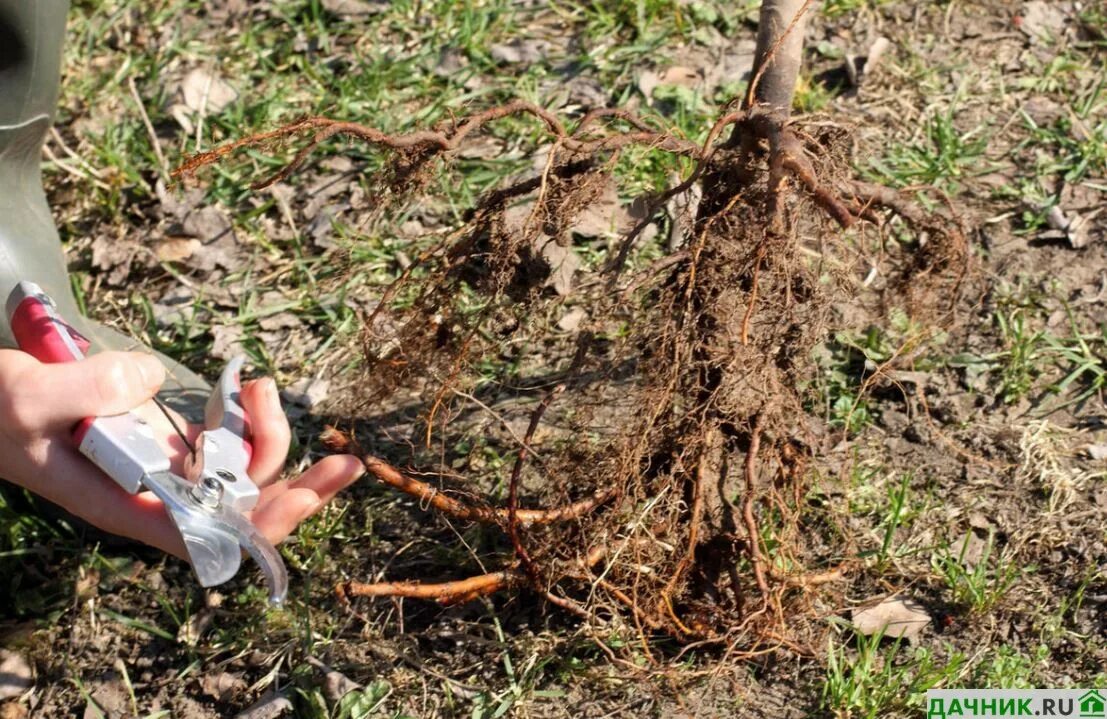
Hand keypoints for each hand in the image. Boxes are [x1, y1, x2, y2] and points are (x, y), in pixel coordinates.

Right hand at [0, 349, 362, 557]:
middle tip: (348, 463)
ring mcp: (169, 462)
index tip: (303, 499)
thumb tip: (154, 381)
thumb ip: (88, 388)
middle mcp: (158, 491)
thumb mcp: (29, 396)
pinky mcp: (172, 433)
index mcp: (128, 504)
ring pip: (243, 466)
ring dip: (268, 432)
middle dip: (300, 489)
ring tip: (260, 386)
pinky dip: (249, 414)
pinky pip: (229, 436)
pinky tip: (247, 385)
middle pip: (244, 508)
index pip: (208, 534)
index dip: (259, 526)